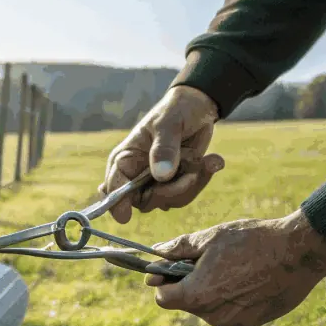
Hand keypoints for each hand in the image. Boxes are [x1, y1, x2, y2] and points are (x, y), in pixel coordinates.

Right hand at [100, 85, 224, 223]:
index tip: (125, 217)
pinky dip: (202, 180)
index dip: (117, 203)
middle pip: (143, 201)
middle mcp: (136, 174)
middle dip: (169, 192)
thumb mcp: (169, 123)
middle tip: (191, 175)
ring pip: (167, 201)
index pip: (114, 185)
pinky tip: (210, 161)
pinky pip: (185, 195)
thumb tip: (161, 176)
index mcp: (125, 158)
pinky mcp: (175, 184)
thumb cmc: (176, 110)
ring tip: (205, 160)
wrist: (200, 108)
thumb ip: (164, 149)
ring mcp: (155, 181)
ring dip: (190, 184)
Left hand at [146, 211, 325, 325]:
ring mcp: (233, 322)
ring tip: (231, 268)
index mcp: (196, 295)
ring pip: (207, 309)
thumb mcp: (210, 238)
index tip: (171, 269)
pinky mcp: (251, 324)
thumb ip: (178, 249)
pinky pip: (227, 314)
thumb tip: (156, 253)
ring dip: (209, 292)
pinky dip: (229, 300)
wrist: (300, 253)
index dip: (163, 282)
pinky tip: (245, 280)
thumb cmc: (253, 241)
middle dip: (188, 284)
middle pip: (185, 303)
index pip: (162, 299)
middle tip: (207, 261)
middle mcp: (212, 316)